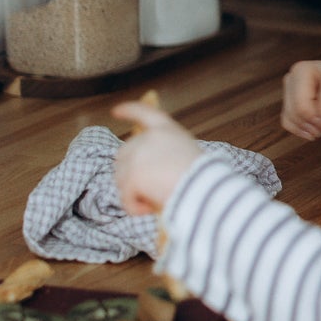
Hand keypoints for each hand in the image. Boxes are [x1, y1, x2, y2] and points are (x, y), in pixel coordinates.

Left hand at [114, 99, 203, 216]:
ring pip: (121, 179)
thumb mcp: (187, 153)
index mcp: (166, 129)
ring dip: (134, 193)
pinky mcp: (132, 176)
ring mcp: (137, 156)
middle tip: (147, 189)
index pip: (143, 112)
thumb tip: (146, 171)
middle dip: (128, 173)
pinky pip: (126, 198)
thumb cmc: (204, 178)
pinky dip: (135, 208)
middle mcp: (148, 138)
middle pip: (124, 154)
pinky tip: (149, 209)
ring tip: (155, 200)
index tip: (116, 111)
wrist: (204, 189)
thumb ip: (166, 152)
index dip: (129, 111)